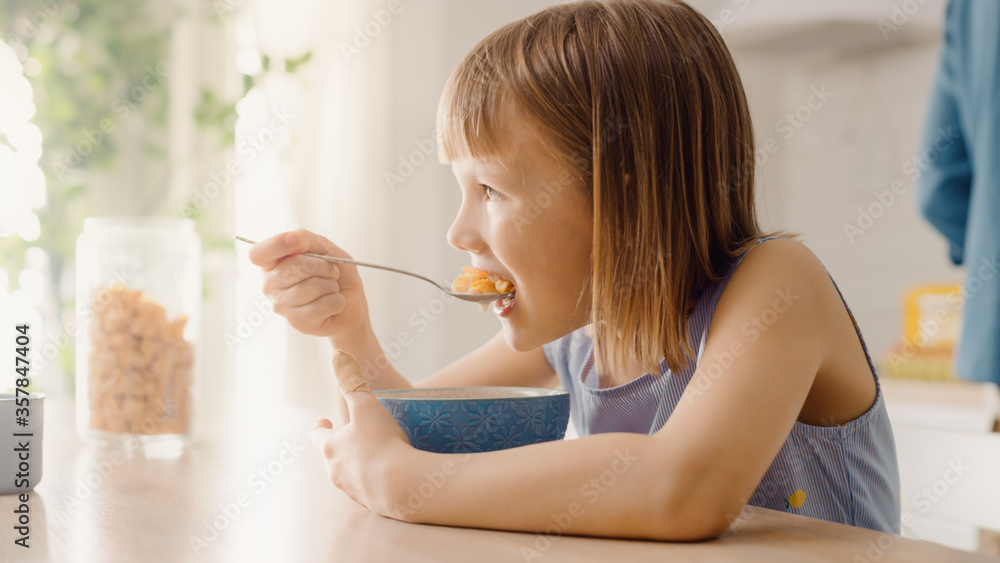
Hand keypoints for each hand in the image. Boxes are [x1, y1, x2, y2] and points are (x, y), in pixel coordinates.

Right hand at [248, 229, 368, 338]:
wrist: (352, 302)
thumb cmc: (335, 273)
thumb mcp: (324, 248)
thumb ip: (305, 238)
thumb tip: (291, 238)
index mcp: (271, 264)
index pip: (258, 254)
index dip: (275, 244)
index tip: (295, 240)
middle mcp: (270, 285)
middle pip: (296, 266)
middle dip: (324, 266)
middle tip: (330, 273)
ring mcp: (281, 306)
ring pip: (313, 286)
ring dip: (332, 285)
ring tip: (331, 289)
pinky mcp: (297, 322)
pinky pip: (324, 305)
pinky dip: (337, 301)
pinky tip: (333, 305)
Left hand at [309, 390, 413, 518]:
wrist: (401, 484)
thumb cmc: (380, 441)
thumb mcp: (366, 405)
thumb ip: (352, 382)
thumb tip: (338, 356)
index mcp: (330, 447)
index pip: (316, 436)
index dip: (320, 427)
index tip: (324, 422)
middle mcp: (335, 470)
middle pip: (331, 457)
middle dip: (340, 446)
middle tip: (353, 437)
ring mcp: (351, 489)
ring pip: (348, 474)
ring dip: (356, 464)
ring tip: (374, 455)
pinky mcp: (370, 502)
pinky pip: (368, 489)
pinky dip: (373, 480)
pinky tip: (389, 474)